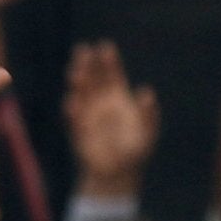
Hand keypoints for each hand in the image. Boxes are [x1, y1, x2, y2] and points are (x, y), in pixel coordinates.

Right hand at [64, 41, 158, 196]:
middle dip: (88, 64)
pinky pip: (74, 118)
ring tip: (76, 74)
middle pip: (93, 77)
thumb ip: (148, 114)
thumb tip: (147, 93)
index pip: (112, 74)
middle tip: (83, 50)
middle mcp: (100, 101)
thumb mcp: (147, 133)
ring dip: (77, 83)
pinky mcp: (78, 129)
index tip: (105, 47)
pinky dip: (72, 111)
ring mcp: (87, 113)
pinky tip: (72, 103)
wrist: (118, 174)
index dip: (109, 60)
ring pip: (80, 92)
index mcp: (118, 97)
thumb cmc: (135, 151)